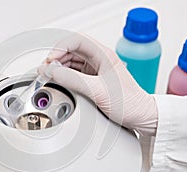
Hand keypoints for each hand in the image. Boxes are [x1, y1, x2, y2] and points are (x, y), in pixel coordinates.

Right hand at [38, 33, 157, 135]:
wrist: (140, 116)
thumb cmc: (129, 102)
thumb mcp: (99, 91)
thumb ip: (74, 80)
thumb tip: (53, 71)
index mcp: (104, 55)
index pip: (77, 41)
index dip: (61, 47)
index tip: (51, 59)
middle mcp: (99, 60)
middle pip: (71, 51)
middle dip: (56, 58)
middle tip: (46, 70)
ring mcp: (95, 70)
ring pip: (70, 62)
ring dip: (58, 67)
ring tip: (49, 76)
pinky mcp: (91, 80)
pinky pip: (73, 74)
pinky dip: (63, 76)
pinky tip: (57, 81)